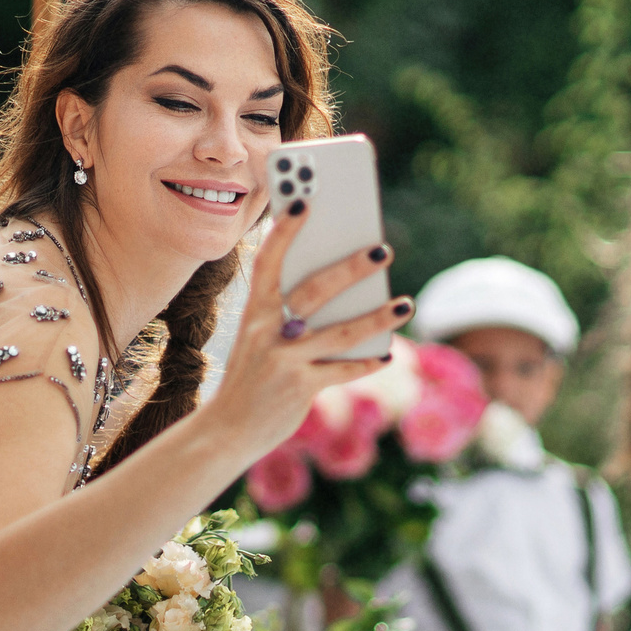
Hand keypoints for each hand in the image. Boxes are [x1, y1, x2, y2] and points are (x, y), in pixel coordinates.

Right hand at [199, 199, 411, 460]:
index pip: (269, 262)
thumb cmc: (251, 375)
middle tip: (382, 250)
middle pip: (315, 291)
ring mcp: (283, 360)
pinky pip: (342, 371)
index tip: (304, 201)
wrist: (226, 429)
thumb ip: (290, 315)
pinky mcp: (299, 388)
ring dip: (377, 318)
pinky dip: (367, 362)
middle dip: (350, 268)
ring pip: (340, 333)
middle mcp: (267, 331)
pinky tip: (387, 353)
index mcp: (255, 312)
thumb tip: (347, 293)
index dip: (284, 230)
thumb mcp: (259, 338)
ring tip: (404, 304)